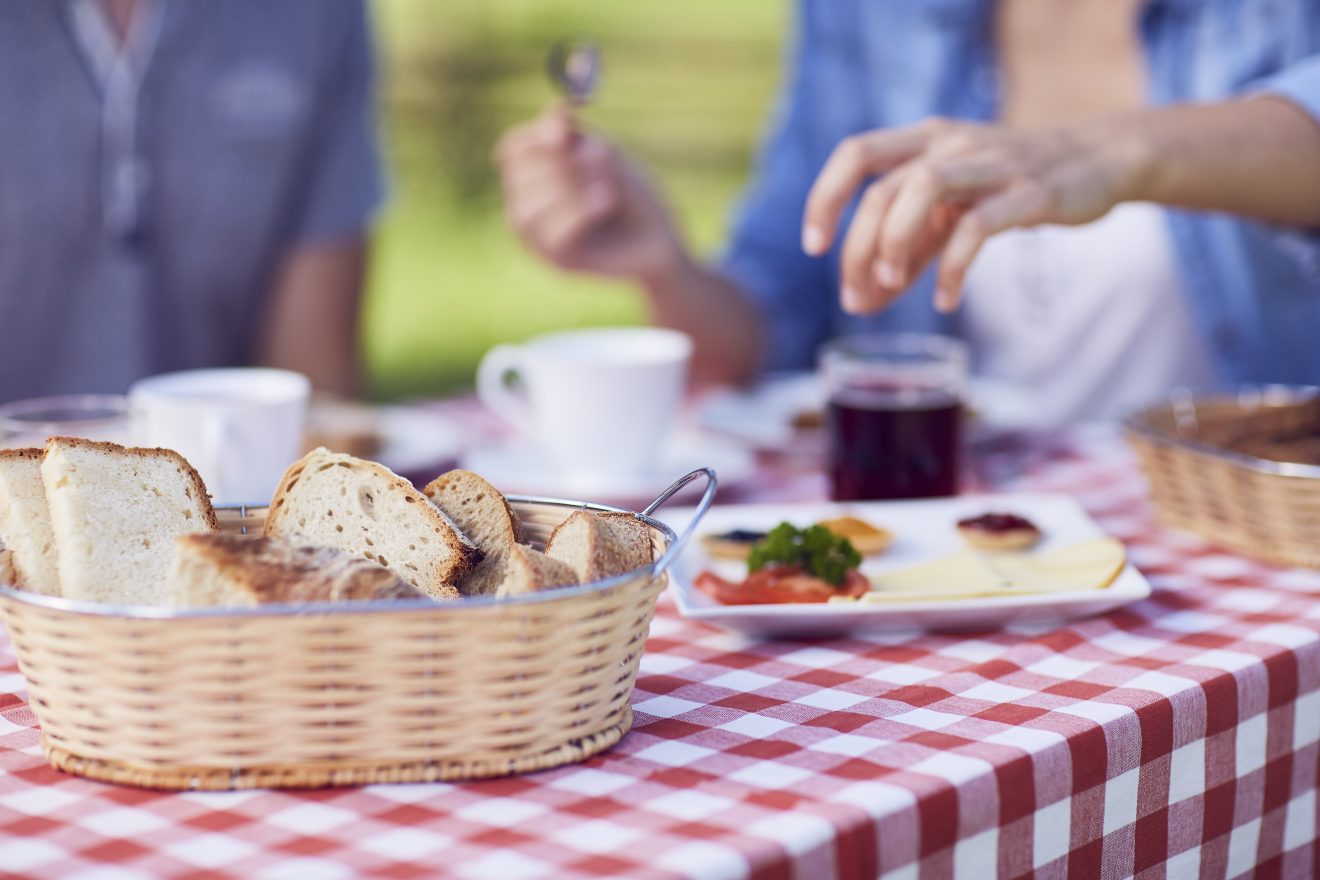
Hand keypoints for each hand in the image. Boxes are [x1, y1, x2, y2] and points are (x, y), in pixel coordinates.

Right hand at [495, 105, 686, 281]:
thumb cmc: (633, 197)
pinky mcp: (560, 262)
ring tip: (607, 189)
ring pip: (527, 210)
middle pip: (515, 177)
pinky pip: (553, 236)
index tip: (564, 132)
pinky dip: (580, 214)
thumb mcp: (608, 157)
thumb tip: (555, 115)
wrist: (661, 240)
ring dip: (568, 191)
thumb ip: (578, 136)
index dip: (533, 137)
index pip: (513, 149)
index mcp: (539, 175)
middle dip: (558, 165)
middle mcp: (532, 206)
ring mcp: (541, 238)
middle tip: (598, 160)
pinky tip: (607, 202)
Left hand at [801, 117, 1144, 312]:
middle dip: (857, 247)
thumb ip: (904, 255)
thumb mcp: (949, 216)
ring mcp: (991, 163)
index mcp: (925, 140)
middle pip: (882, 188)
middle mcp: (951, 143)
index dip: (825, 198)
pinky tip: (944, 298)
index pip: (856, 153)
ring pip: (922, 189)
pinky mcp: (1029, 191)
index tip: (814, 247)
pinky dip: (952, 268)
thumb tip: (859, 301)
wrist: (1097, 162)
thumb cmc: (1009, 189)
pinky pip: (977, 227)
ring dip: (894, 242)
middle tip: (855, 293)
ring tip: (890, 285)